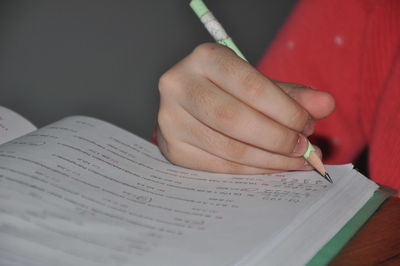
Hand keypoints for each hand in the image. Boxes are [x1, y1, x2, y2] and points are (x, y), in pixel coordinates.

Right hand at [157, 43, 334, 173]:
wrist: (191, 104)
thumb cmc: (229, 91)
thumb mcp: (258, 84)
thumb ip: (291, 95)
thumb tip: (326, 104)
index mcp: (205, 58)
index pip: (250, 86)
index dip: (285, 110)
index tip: (308, 126)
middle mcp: (179, 85)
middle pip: (235, 119)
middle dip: (277, 138)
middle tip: (304, 148)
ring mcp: (170, 119)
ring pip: (228, 147)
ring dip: (269, 160)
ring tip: (295, 160)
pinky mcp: (172, 149)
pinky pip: (219, 166)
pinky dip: (251, 170)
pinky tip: (271, 167)